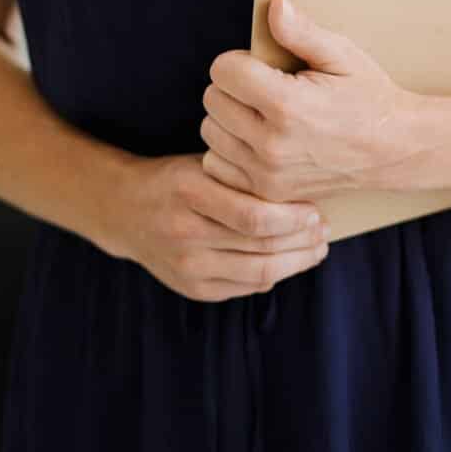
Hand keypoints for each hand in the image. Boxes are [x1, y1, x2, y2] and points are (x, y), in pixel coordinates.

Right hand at [108, 151, 331, 302]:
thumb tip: (300, 185)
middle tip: (324, 230)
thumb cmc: (175, 178)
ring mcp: (188, 267)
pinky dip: (271, 275)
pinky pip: (243, 287)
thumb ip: (242, 174)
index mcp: (190, 192)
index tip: (316, 209)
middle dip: (302, 241)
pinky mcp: (191, 289)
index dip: (293, 218)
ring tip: (317, 248)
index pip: (254, 217)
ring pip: (257, 274)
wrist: (126, 210)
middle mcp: (186, 234)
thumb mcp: (203, 162)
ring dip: (295, 262)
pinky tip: (288, 261)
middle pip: (260, 248)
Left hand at [200, 0, 415, 204]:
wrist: (393, 149)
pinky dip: (228, 150)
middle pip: (212, 99)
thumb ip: (302, 31)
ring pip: (210, 132)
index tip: (260, 64)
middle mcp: (271, 145)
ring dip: (228, 118)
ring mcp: (267, 175)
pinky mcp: (266, 194)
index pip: (223, 71)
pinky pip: (216, 165)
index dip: (239, 60)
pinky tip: (255, 139)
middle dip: (232, 86)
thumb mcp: (341, 54)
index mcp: (287, 105)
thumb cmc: (366, 95)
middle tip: (263, 87)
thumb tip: (274, 5)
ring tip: (261, 113)